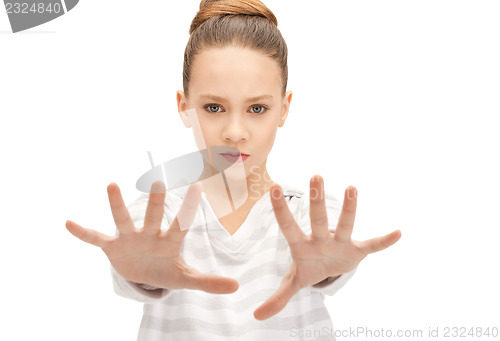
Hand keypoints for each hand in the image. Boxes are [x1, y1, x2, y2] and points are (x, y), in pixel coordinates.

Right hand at [66, 180, 238, 293]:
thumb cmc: (167, 270)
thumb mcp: (186, 278)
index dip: (190, 208)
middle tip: (159, 180)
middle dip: (156, 201)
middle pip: (154, 216)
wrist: (144, 275)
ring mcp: (130, 238)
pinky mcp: (113, 247)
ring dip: (117, 205)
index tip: (198, 186)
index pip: (183, 223)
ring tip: (112, 184)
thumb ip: (208, 282)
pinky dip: (84, 233)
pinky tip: (68, 223)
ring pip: (124, 220)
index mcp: (170, 242)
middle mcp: (150, 234)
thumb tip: (237, 287)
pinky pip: (96, 239)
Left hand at [254, 175, 400, 319]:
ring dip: (349, 208)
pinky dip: (383, 242)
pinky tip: (397, 234)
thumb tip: (256, 316)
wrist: (329, 268)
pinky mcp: (357, 250)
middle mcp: (321, 239)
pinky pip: (372, 245)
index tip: (274, 186)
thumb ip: (278, 297)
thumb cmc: (308, 268)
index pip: (288, 226)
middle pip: (318, 219)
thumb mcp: (293, 282)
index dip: (281, 209)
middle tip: (315, 176)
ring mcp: (340, 243)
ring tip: (352, 187)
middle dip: (317, 200)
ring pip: (345, 224)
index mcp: (302, 245)